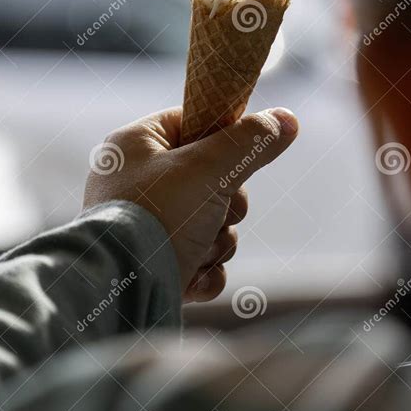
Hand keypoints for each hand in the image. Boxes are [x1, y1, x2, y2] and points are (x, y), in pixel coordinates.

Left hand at [83, 106, 297, 301]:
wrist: (123, 291)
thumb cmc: (157, 217)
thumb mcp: (209, 169)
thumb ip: (250, 142)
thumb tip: (286, 119)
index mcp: (135, 146)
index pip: (191, 122)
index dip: (220, 136)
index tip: (235, 152)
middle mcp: (136, 182)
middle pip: (211, 177)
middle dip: (225, 203)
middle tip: (213, 209)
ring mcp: (145, 225)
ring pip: (211, 221)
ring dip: (217, 239)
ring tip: (195, 248)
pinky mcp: (155, 264)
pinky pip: (201, 258)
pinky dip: (205, 268)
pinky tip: (191, 273)